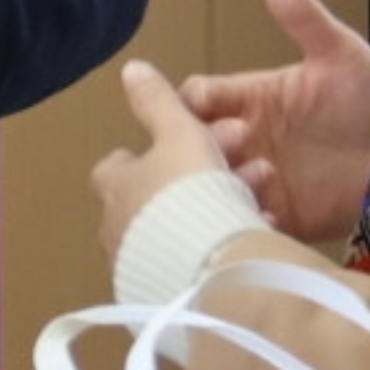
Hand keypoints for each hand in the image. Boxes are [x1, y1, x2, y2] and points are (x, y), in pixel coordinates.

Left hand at [88, 56, 249, 268]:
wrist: (210, 271)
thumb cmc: (191, 193)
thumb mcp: (180, 133)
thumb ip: (157, 101)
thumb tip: (131, 69)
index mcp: (114, 187)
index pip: (114, 167)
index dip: (144, 156)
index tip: (176, 148)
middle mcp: (118, 230)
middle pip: (151, 200)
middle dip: (191, 181)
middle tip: (236, 167)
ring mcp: (139, 269)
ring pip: (177, 233)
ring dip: (210, 213)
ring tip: (254, 202)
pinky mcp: (165, 300)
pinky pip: (192, 267)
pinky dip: (217, 251)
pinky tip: (251, 241)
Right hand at [174, 0, 369, 246]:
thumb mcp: (341, 54)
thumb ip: (304, 17)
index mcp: (254, 98)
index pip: (198, 97)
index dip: (191, 102)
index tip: (202, 107)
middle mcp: (250, 139)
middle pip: (197, 143)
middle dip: (205, 144)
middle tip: (238, 143)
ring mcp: (263, 179)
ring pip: (216, 186)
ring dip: (226, 182)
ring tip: (263, 176)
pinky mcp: (283, 216)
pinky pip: (246, 221)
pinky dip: (245, 218)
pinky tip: (266, 210)